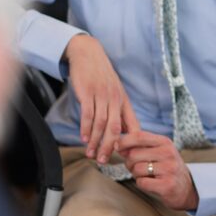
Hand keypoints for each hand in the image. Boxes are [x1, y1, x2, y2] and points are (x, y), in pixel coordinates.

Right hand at [64, 34, 138, 163]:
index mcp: (124, 102)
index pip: (132, 125)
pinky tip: (83, 138)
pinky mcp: (89, 92)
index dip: (130, 142)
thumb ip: (117, 111)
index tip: (125, 156)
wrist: (89, 55)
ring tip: (90, 154)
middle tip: (103, 160)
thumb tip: (119, 133)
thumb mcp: (114, 93)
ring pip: (101, 123)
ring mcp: (102, 96)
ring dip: (95, 141)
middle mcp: (116, 100)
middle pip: (116, 128)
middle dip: (109, 146)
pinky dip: (85, 127)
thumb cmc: (101, 77)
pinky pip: (88, 113)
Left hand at [118, 131, 198, 210]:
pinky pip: (141, 182)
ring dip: (136, 175)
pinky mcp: (167, 184)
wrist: (186, 187)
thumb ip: (140, 146)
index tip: (117, 147)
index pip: (139, 136)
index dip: (124, 141)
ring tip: (146, 175)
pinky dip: (142, 184)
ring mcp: (169, 169)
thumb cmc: (167, 168)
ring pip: (136, 169)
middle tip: (136, 167)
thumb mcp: (159, 151)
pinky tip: (151, 183)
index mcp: (165, 142)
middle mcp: (168, 153)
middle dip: (129, 163)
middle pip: (133, 154)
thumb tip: (117, 145)